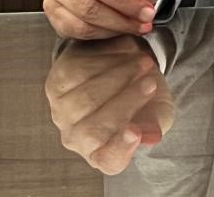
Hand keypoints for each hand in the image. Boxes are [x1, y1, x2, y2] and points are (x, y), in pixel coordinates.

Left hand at [46, 35, 174, 174]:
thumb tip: (153, 136)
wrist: (124, 69)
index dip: (120, 148)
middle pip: (95, 128)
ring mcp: (62, 114)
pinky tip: (126, 52)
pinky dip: (106, 60)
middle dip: (128, 100)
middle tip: (152, 82)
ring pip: (86, 98)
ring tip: (144, 62)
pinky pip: (78, 73)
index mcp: (105, 155)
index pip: (109, 160)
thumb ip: (154, 124)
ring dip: (119, 76)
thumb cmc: (142, 98)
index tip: (135, 132)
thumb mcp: (157, 111)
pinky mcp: (56, 85)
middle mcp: (77, 140)